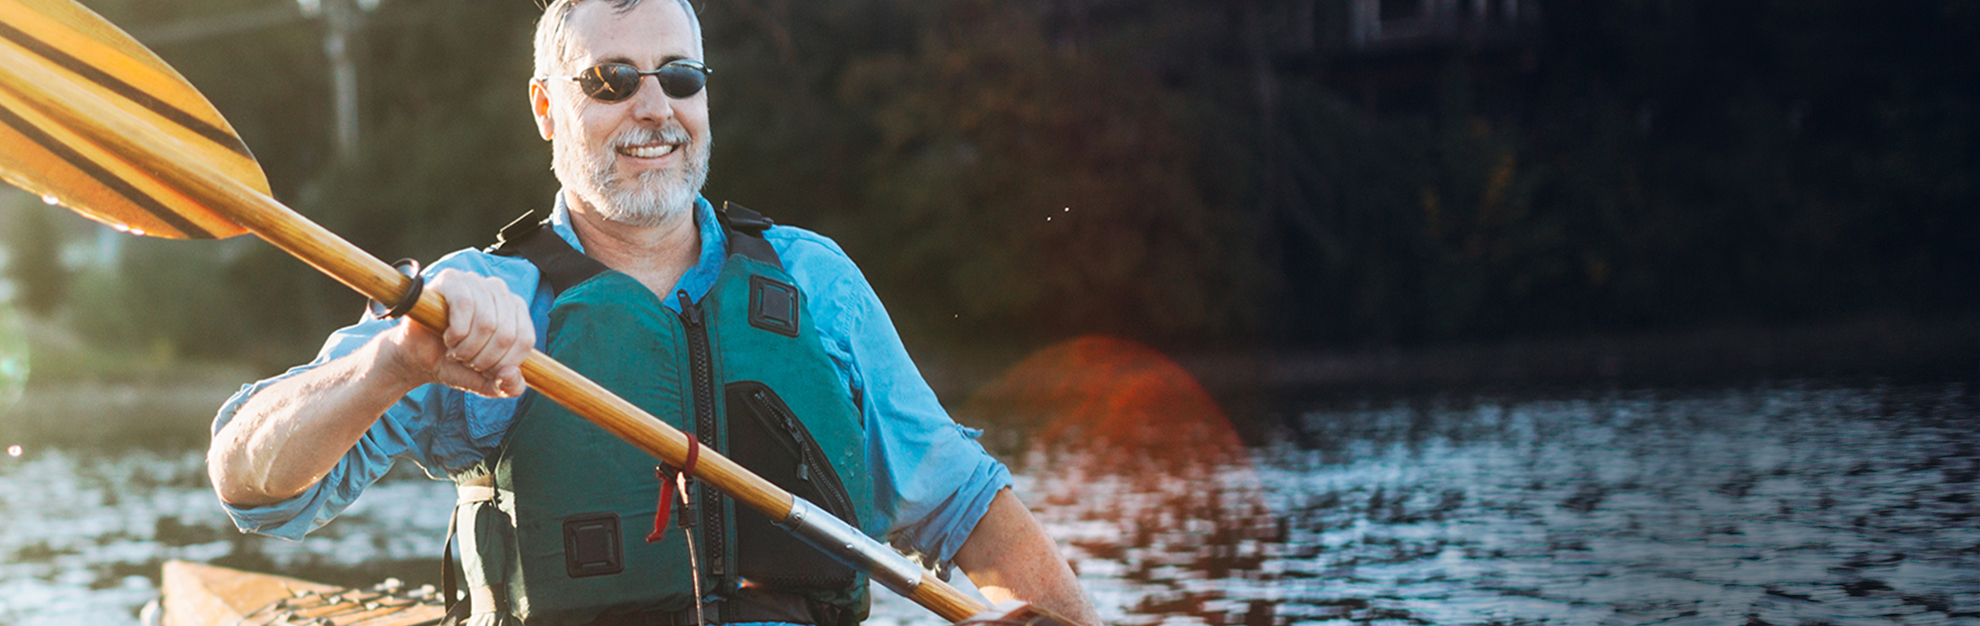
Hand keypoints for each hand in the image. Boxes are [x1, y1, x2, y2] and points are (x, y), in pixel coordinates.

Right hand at [382, 269, 533, 397]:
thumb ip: (510, 387)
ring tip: (455, 350)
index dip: (504, 364)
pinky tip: (448, 337)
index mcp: (516, 310)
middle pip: (506, 334)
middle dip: (483, 359)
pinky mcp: (452, 279)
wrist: (419, 359)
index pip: (525, 340)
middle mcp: (500, 290)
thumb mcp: (488, 383)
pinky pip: (465, 306)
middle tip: (466, 360)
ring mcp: (476, 281)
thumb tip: (511, 374)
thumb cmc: (456, 365)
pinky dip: (456, 332)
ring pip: (487, 323)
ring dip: (467, 349)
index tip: (484, 370)